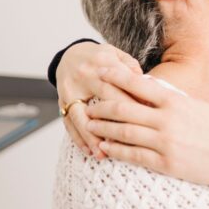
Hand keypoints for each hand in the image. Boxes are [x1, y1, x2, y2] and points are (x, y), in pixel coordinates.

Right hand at [56, 42, 141, 158]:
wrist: (71, 54)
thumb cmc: (100, 58)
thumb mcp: (116, 54)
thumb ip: (131, 67)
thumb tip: (146, 84)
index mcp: (103, 62)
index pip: (121, 84)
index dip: (134, 101)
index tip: (147, 117)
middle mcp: (85, 75)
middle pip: (102, 101)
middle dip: (117, 122)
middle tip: (131, 141)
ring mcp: (71, 90)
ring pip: (81, 116)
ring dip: (92, 137)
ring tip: (103, 154)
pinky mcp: (61, 101)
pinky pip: (68, 122)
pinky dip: (78, 138)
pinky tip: (88, 151)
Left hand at [84, 65, 208, 185]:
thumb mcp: (198, 105)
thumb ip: (173, 98)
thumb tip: (152, 88)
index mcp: (176, 101)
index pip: (139, 84)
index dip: (116, 76)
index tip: (101, 70)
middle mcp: (167, 120)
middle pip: (125, 108)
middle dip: (103, 105)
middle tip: (89, 103)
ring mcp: (165, 142)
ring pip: (125, 132)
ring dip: (104, 127)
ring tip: (90, 125)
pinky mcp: (165, 163)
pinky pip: (134, 156)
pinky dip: (117, 150)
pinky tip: (106, 147)